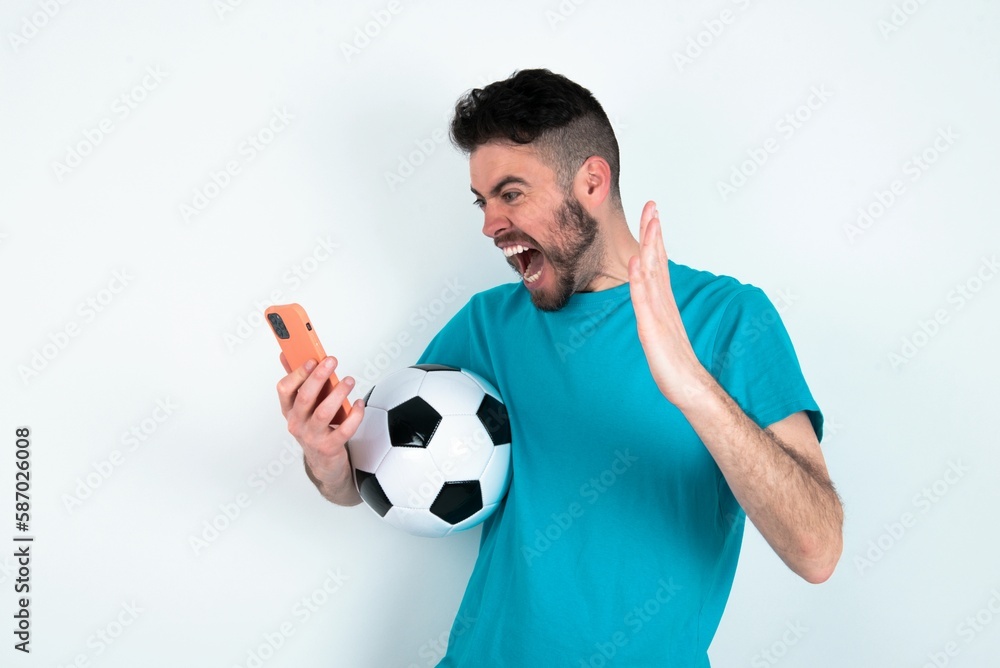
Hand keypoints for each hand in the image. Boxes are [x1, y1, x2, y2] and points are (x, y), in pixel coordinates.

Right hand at [276, 353, 364, 505]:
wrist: (323, 462)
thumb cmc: (314, 427)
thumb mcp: (303, 406)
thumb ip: (297, 380)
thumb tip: (285, 355)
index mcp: (289, 410)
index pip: (284, 389)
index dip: (297, 373)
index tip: (311, 358)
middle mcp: (297, 424)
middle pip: (304, 398)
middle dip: (318, 377)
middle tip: (331, 361)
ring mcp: (312, 437)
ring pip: (323, 413)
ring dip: (338, 394)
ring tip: (349, 380)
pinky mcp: (329, 447)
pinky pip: (344, 430)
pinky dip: (354, 415)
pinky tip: (360, 404)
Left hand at [627, 201, 710, 408]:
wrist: (688, 387)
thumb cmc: (673, 361)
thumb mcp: (658, 328)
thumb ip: (653, 308)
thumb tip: (647, 292)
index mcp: (663, 301)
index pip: (658, 262)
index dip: (654, 237)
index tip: (652, 214)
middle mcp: (663, 302)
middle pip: (658, 260)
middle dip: (654, 232)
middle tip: (652, 205)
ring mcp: (659, 314)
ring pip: (653, 274)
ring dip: (650, 246)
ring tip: (649, 222)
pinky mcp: (653, 329)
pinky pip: (644, 302)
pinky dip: (639, 281)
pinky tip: (637, 263)